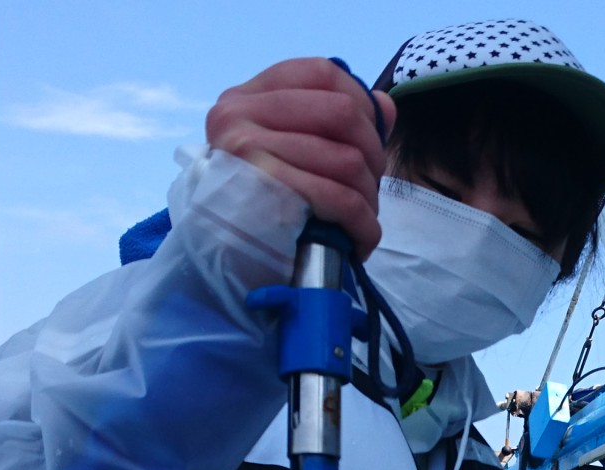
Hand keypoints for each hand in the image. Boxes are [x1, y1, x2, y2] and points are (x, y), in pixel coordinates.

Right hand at [206, 58, 395, 258]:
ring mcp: (244, 148)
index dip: (361, 102)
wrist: (220, 260)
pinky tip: (362, 238)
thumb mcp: (289, 151)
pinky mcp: (260, 189)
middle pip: (342, 113)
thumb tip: (384, 105)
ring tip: (365, 217)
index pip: (321, 73)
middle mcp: (237, 113)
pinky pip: (336, 198)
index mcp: (246, 96)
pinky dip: (362, 223)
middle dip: (373, 153)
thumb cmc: (260, 205)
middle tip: (372, 184)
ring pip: (346, 160)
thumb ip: (334, 120)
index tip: (371, 138)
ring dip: (368, 196)